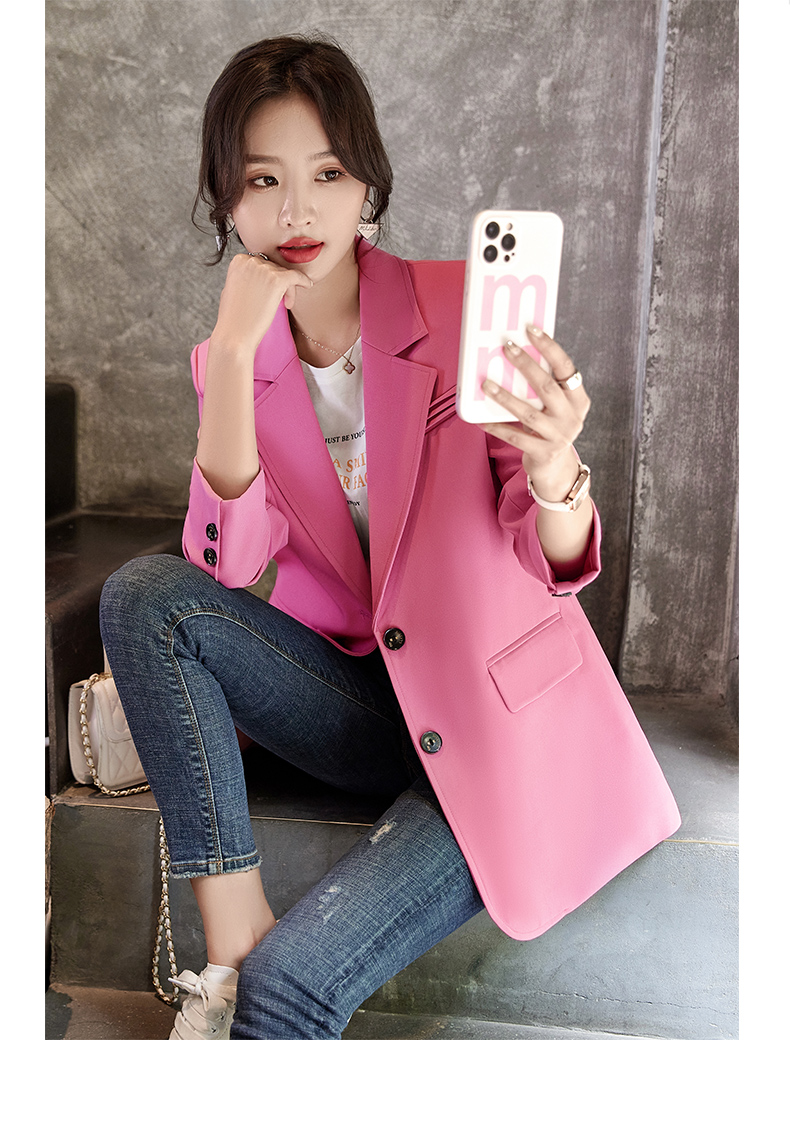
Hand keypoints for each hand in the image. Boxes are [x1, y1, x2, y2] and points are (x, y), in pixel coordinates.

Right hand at [211, 253, 312, 357]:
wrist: (235, 335)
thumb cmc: (234, 318)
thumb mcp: (233, 288)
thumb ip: (244, 277)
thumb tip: (255, 274)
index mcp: (239, 261)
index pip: (262, 262)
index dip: (269, 277)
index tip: (270, 293)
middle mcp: (250, 261)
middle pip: (274, 267)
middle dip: (279, 283)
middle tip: (281, 302)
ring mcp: (263, 269)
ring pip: (285, 273)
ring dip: (288, 288)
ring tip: (285, 306)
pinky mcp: (276, 280)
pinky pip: (296, 275)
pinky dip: (303, 280)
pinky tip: (308, 285)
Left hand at [479, 326, 590, 501]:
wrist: (556, 469)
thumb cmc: (550, 427)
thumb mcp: (556, 407)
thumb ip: (544, 386)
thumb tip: (514, 353)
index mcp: (578, 399)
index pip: (566, 368)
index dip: (550, 347)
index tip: (531, 329)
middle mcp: (572, 417)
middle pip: (547, 387)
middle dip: (526, 365)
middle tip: (506, 347)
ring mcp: (559, 437)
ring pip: (528, 413)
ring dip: (505, 397)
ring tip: (486, 384)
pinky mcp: (543, 453)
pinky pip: (515, 437)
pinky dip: (497, 427)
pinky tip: (481, 420)